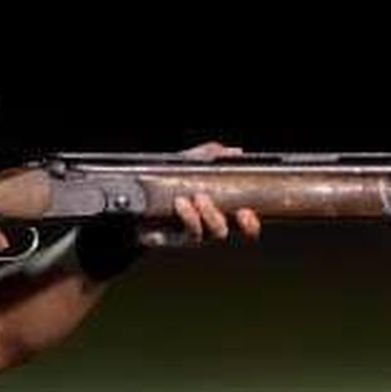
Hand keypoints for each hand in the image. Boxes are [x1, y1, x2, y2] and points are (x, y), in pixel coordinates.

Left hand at [146, 141, 262, 247]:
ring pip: (211, 233)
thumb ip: (210, 155)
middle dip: (232, 223)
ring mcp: (194, 235)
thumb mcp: (189, 163)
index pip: (245, 226)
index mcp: (221, 212)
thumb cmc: (169, 182)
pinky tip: (181, 203)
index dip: (251, 224)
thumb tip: (234, 152)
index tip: (247, 212)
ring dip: (209, 215)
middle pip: (228, 232)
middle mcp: (209, 227)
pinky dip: (188, 216)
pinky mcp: (177, 239)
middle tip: (231, 207)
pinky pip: (189, 233)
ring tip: (199, 197)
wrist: (139, 197)